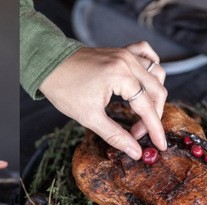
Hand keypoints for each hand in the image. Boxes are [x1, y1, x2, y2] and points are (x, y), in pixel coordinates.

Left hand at [39, 41, 167, 159]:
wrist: (47, 65)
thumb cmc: (63, 89)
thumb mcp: (88, 117)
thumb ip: (115, 135)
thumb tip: (136, 152)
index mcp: (120, 76)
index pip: (147, 107)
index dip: (155, 129)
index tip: (160, 146)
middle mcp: (127, 62)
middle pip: (156, 91)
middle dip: (152, 115)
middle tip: (138, 133)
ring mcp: (125, 53)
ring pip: (156, 73)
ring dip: (154, 94)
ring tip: (141, 113)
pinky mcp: (120, 51)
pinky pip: (145, 54)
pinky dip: (150, 67)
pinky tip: (146, 81)